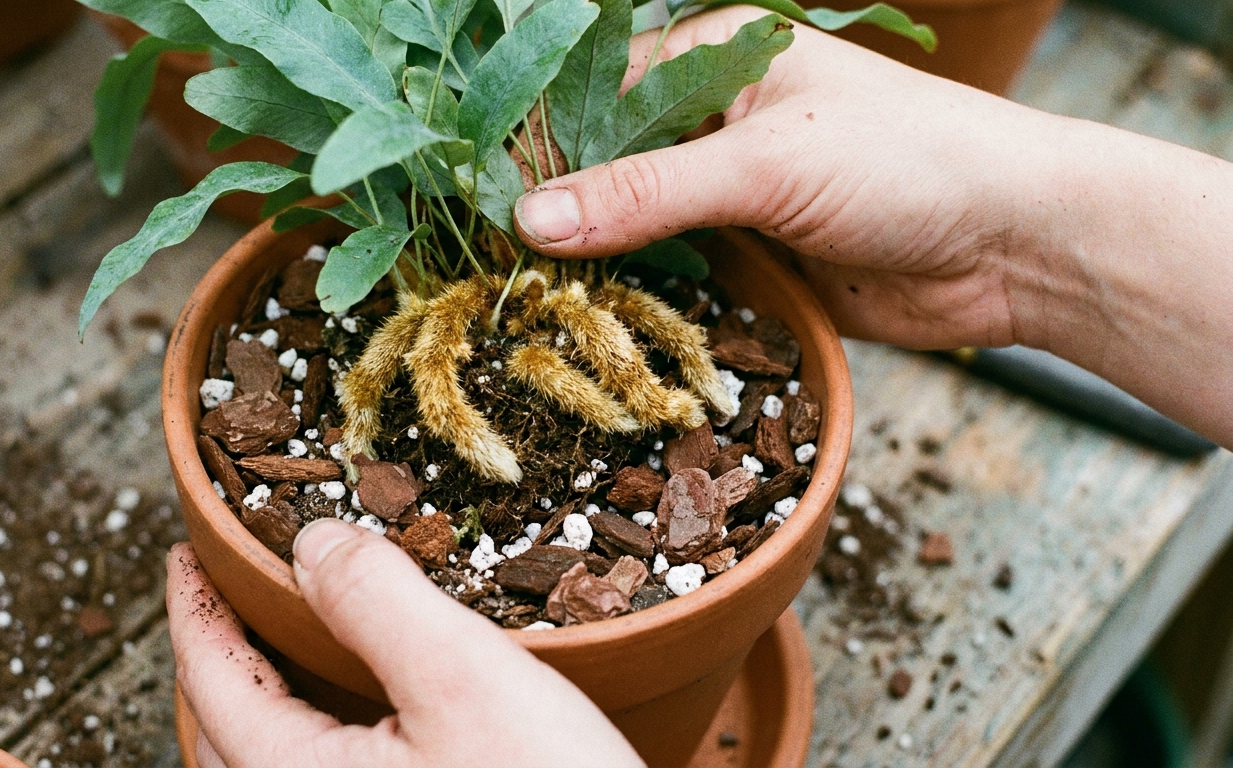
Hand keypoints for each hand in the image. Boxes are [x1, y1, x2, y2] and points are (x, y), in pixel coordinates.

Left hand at [166, 523, 643, 767]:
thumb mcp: (466, 680)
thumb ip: (378, 602)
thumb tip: (311, 543)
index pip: (211, 679)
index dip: (195, 606)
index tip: (187, 555)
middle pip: (219, 736)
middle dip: (213, 661)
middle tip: (223, 598)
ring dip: (256, 708)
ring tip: (278, 656)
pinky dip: (305, 742)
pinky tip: (351, 729)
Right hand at [515, 9, 1232, 446]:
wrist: (1018, 246)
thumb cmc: (910, 164)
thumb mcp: (766, 167)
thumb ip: (647, 192)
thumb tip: (527, 221)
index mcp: (716, 60)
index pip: (593, 96)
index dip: (531, 147)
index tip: (465, 200)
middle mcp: (716, 123)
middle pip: (608, 168)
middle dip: (556, 216)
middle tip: (483, 269)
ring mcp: (733, 195)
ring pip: (636, 230)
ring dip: (594, 269)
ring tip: (519, 307)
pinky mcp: (754, 259)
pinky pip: (677, 280)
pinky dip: (640, 305)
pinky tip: (592, 333)